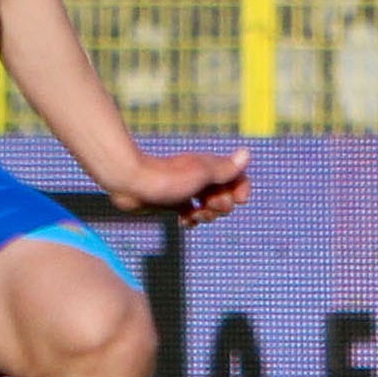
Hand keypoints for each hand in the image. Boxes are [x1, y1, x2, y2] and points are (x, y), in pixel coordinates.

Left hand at [102, 147, 252, 228]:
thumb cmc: (166, 178)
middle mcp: (199, 178)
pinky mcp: (171, 202)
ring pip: (207, 208)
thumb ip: (225, 169)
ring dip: (206, 216)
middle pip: (224, 195)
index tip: (239, 199)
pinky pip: (190, 214)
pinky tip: (183, 222)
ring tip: (194, 215)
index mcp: (209, 167)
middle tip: (208, 204)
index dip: (241, 189)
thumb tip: (247, 154)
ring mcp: (185, 190)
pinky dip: (190, 220)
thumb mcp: (201, 174)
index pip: (237, 177)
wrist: (130, 183)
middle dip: (221, 205)